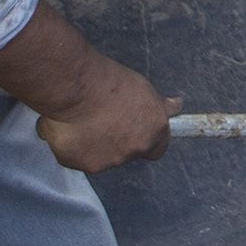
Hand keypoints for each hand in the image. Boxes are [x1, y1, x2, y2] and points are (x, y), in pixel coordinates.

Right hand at [35, 53, 176, 172]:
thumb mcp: (142, 87)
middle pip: (129, 152)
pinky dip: (74, 148)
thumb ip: (158, 105)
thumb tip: (175, 106)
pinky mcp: (82, 164)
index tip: (137, 131)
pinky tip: (70, 128)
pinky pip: (78, 157)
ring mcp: (108, 160)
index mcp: (153, 130)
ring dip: (96, 144)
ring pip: (103, 156)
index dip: (147, 140)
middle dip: (119, 140)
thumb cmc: (107, 80)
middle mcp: (134, 149)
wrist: (74, 87)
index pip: (158, 148)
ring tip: (84, 120)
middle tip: (105, 119)